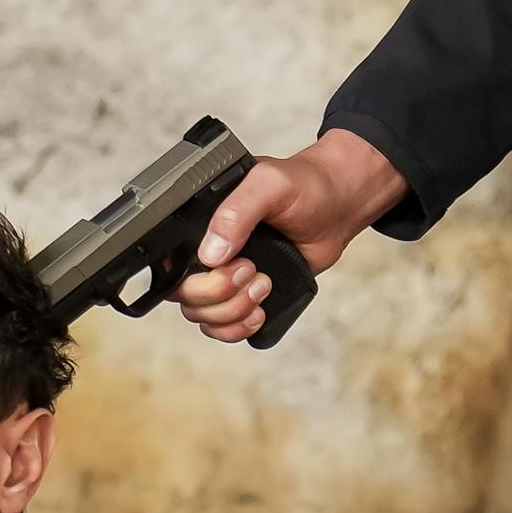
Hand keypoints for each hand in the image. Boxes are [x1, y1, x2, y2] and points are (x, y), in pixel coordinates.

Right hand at [171, 128, 409, 343]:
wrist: (339, 206)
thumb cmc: (304, 185)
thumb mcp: (269, 184)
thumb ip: (237, 212)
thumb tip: (212, 253)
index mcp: (202, 222)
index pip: (172, 263)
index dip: (196, 276)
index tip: (235, 264)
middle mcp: (208, 251)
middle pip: (186, 296)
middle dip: (220, 293)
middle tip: (254, 271)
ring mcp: (226, 276)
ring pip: (203, 316)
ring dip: (232, 312)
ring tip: (265, 285)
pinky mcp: (246, 294)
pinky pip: (223, 327)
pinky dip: (236, 329)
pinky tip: (258, 313)